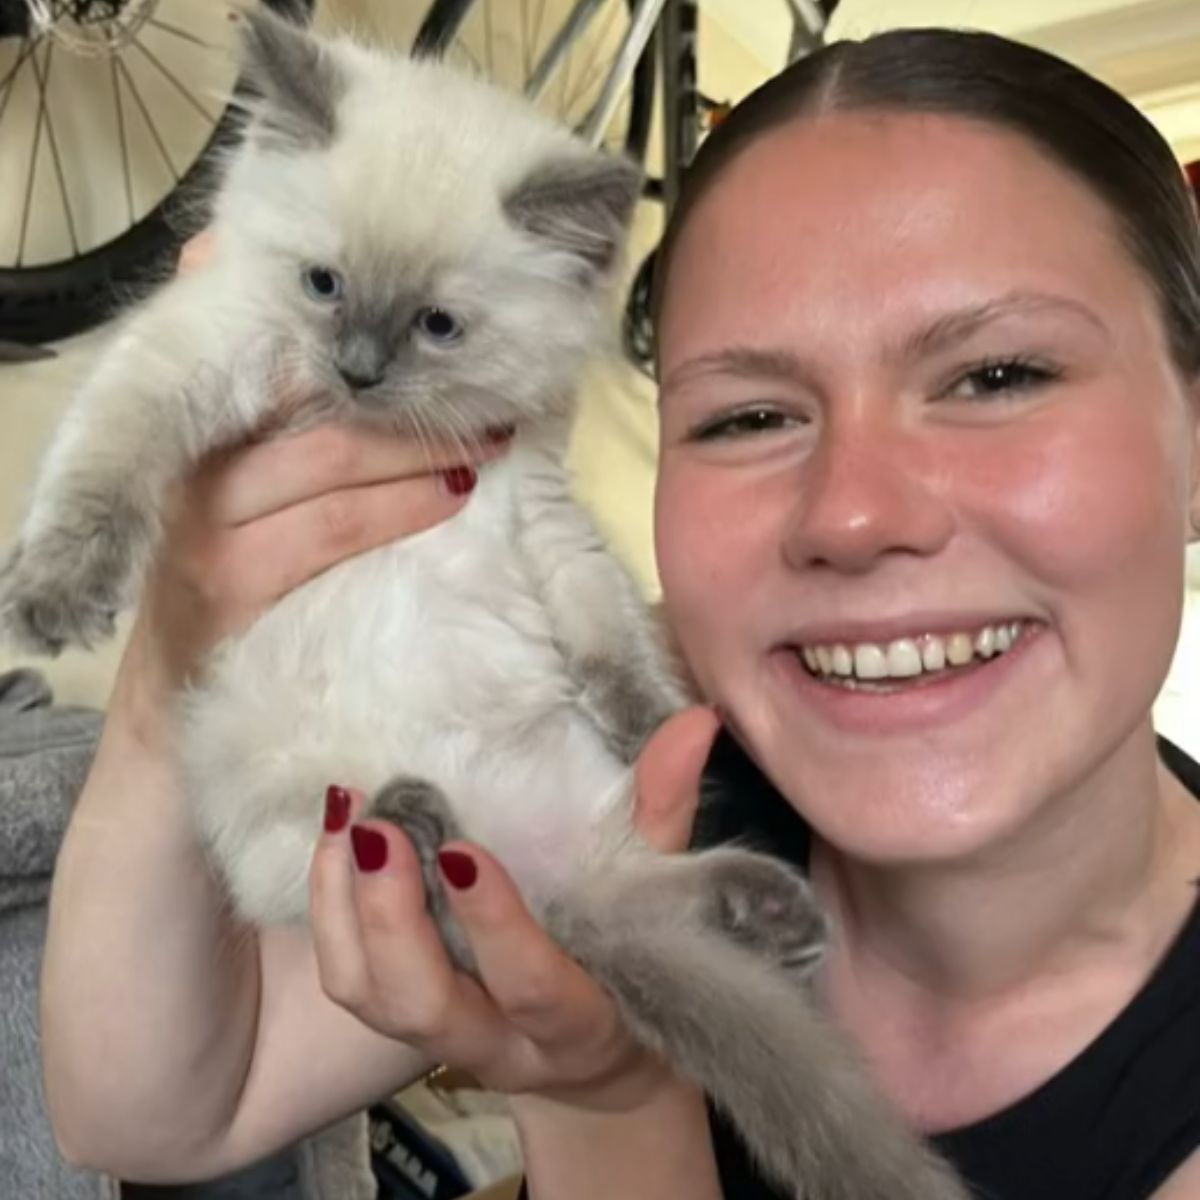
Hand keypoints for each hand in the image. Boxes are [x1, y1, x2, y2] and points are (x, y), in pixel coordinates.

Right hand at [124, 231, 508, 687]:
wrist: (166, 704)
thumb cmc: (218, 583)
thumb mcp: (234, 499)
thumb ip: (276, 424)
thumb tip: (309, 333)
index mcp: (193, 431)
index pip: (275, 361)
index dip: (355, 347)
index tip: (435, 336)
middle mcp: (193, 463)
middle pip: (315, 408)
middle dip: (411, 405)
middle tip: (490, 404)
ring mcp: (205, 522)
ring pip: (332, 461)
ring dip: (421, 450)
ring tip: (486, 446)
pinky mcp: (227, 580)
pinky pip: (333, 528)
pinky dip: (402, 507)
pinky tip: (451, 498)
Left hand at [309, 706, 719, 1111]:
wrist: (598, 1056)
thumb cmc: (637, 961)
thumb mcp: (660, 899)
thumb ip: (664, 811)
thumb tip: (695, 723)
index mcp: (576, 1020)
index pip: (530, 985)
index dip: (494, 926)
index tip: (460, 850)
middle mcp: (498, 1043)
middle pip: (424, 1005)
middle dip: (392, 919)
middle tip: (377, 827)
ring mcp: (440, 1039)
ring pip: (369, 999)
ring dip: (343, 911)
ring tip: (345, 822)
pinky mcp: (399, 1020)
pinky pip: (347, 982)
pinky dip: (329, 913)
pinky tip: (334, 842)